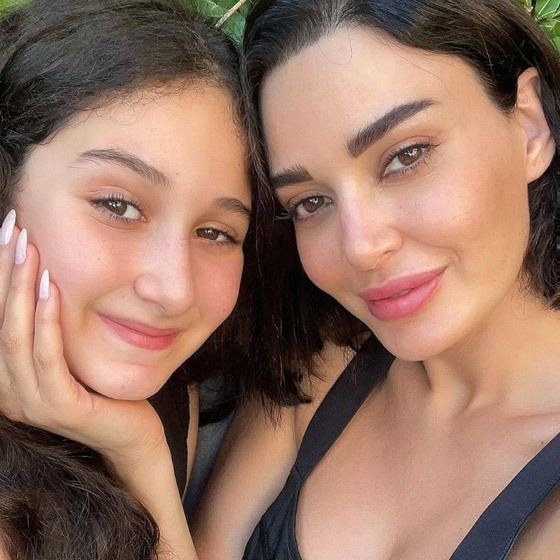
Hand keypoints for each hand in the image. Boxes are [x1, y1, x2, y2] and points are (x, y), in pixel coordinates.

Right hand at [0, 211, 166, 465]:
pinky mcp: (61, 408)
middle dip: (4, 270)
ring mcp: (31, 402)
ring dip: (21, 289)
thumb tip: (45, 273)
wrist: (133, 433)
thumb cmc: (102, 385)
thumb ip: (50, 324)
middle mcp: (8, 390)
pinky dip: (47, 323)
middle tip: (14, 226)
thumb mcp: (70, 350)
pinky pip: (49, 359)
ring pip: (15, 336)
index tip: (9, 228)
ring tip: (30, 249)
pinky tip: (53, 290)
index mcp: (7, 374)